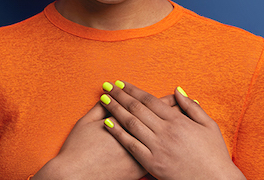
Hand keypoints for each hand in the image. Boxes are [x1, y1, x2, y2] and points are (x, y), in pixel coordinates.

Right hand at [34, 92, 178, 179]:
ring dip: (176, 129)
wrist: (75, 176)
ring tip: (188, 121)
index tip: (174, 93)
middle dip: (174, 111)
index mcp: (124, 124)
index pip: (149, 108)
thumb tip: (107, 98)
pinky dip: (169, 149)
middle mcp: (135, 139)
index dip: (162, 100)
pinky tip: (177, 146)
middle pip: (160, 121)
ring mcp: (138, 156)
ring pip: (162, 139)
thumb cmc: (78, 149)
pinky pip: (158, 158)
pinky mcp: (138, 170)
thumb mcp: (86, 123)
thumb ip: (99, 109)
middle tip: (187, 102)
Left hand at [100, 82, 245, 179]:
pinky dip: (118, 133)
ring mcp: (158, 148)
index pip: (150, 100)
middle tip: (107, 86)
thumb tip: (177, 90)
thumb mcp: (209, 126)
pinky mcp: (152, 163)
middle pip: (137, 109)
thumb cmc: (214, 155)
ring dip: (115, 109)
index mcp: (179, 121)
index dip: (133, 90)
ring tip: (104, 99)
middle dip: (120, 95)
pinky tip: (108, 123)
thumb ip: (191, 107)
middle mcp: (166, 132)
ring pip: (131, 124)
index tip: (121, 83)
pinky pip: (131, 145)